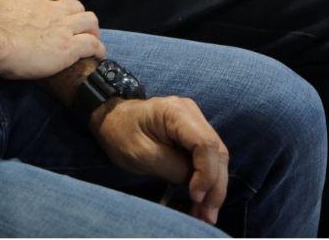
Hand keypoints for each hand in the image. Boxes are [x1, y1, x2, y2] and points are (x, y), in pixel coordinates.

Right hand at [0, 0, 105, 79]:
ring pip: (90, 20)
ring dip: (93, 30)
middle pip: (77, 5)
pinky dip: (98, 49)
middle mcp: (52, 9)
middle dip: (79, 16)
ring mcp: (64, 27)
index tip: (59, 2)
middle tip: (76, 28)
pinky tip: (97, 56)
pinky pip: (93, 44)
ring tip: (91, 40)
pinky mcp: (70, 46)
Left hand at [92, 95, 228, 225]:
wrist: (111, 119)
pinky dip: (207, 180)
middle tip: (207, 216)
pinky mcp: (193, 134)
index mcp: (176, 112)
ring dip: (214, 187)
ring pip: (217, 157)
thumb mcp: (141, 153)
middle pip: (217, 152)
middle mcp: (192, 113)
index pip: (205, 144)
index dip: (207, 173)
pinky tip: (202, 200)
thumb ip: (171, 167)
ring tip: (206, 214)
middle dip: (215, 186)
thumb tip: (195, 183)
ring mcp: (195, 122)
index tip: (195, 196)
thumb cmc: (120, 133)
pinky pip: (208, 158)